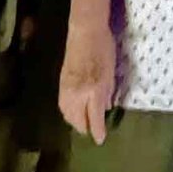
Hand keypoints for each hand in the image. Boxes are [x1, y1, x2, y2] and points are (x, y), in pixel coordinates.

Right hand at [59, 20, 119, 144]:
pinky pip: (63, 106)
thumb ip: (109, 92)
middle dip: (86, 128)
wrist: (84, 32)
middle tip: (94, 129)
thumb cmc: (104, 48)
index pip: (94, 119)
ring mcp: (67, 89)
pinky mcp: (61, 84)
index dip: (98, 132)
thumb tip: (106, 108)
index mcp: (94, 91)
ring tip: (84, 122)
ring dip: (76, 121)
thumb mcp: (112, 72)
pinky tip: (74, 111)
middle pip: (78, 121)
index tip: (100, 140)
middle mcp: (78, 94)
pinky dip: (69, 112)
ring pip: (68, 115)